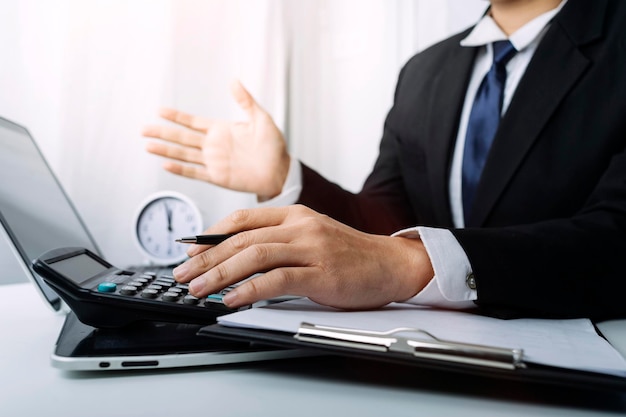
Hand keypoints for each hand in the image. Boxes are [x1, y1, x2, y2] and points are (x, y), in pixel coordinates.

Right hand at [142, 80, 290, 199]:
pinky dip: (181, 169)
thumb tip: (234, 81)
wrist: (280, 171)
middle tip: (143, 129)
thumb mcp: (261, 118)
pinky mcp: (218, 177)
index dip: (176, 117)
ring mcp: (214, 162)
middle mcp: (214, 146)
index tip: (160, 110)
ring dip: (166, 150)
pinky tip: (166, 164)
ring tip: (148, 145)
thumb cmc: (274, 146)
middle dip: (163, 133)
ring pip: (184, 155)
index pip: (193, 122)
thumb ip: (245, 101)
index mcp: (221, 130)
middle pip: (182, 138)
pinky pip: (196, 173)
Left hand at [172, 205, 434, 309]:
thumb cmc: (350, 254)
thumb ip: (280, 240)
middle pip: (241, 238)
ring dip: (220, 274)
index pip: (243, 218)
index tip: (190, 249)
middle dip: (206, 257)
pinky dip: (249, 289)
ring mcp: (311, 248)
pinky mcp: (321, 273)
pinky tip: (232, 299)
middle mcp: (300, 226)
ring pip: (254, 255)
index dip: (211, 234)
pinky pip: (276, 279)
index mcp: (295, 214)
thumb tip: (240, 255)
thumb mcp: (311, 236)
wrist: (391, 263)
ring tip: (198, 288)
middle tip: (182, 273)